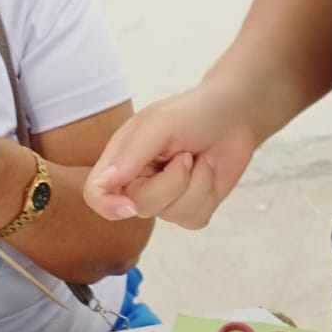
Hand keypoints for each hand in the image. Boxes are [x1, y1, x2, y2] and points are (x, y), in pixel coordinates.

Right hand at [83, 84, 255, 227]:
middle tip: (185, 156)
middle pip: (140, 207)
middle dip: (172, 182)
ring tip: (198, 159)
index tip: (130, 205)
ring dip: (196, 184)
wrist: (234, 115)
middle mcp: (138, 182)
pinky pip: (195, 219)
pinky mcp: (191, 208)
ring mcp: (165, 199)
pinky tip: (208, 171)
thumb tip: (104, 184)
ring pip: (172, 215)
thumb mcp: (160, 123)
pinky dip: (208, 193)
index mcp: (121, 160)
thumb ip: (132, 152)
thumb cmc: (193, 112)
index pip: (96, 194)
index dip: (107, 205)